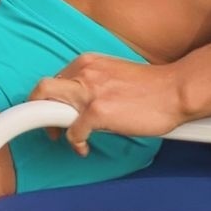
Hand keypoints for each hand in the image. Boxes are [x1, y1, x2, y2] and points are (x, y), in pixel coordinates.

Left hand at [29, 54, 184, 155]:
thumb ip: (94, 82)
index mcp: (87, 62)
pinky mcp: (98, 111)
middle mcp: (84, 72)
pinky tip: (85, 149)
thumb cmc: (150, 88)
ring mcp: (90, 91)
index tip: (54, 113)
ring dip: (51, 126)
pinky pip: (73, 132)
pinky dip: (75, 144)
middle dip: (36, 109)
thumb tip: (79, 100)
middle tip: (48, 127)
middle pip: (42, 88)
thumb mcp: (113, 74)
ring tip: (62, 138)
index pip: (55, 79)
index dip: (50, 99)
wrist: (174, 91)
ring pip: (48, 106)